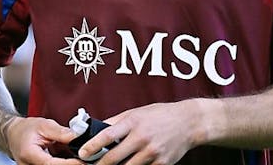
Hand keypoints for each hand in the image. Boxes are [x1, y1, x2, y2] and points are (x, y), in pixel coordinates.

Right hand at [6, 117, 81, 164]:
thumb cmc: (26, 129)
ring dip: (66, 163)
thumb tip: (78, 136)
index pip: (51, 164)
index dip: (69, 164)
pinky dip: (61, 162)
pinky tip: (70, 157)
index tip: (83, 161)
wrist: (14, 135)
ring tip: (77, 156)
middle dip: (70, 163)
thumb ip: (61, 132)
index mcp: (29, 154)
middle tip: (85, 158)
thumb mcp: (44, 125)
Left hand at [80, 100, 206, 164]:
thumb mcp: (137, 112)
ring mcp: (152, 152)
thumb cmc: (160, 115)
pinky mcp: (161, 164)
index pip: (107, 135)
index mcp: (133, 122)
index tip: (82, 153)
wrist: (189, 122)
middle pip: (113, 158)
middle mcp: (142, 138)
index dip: (92, 146)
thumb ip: (117, 122)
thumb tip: (96, 130)